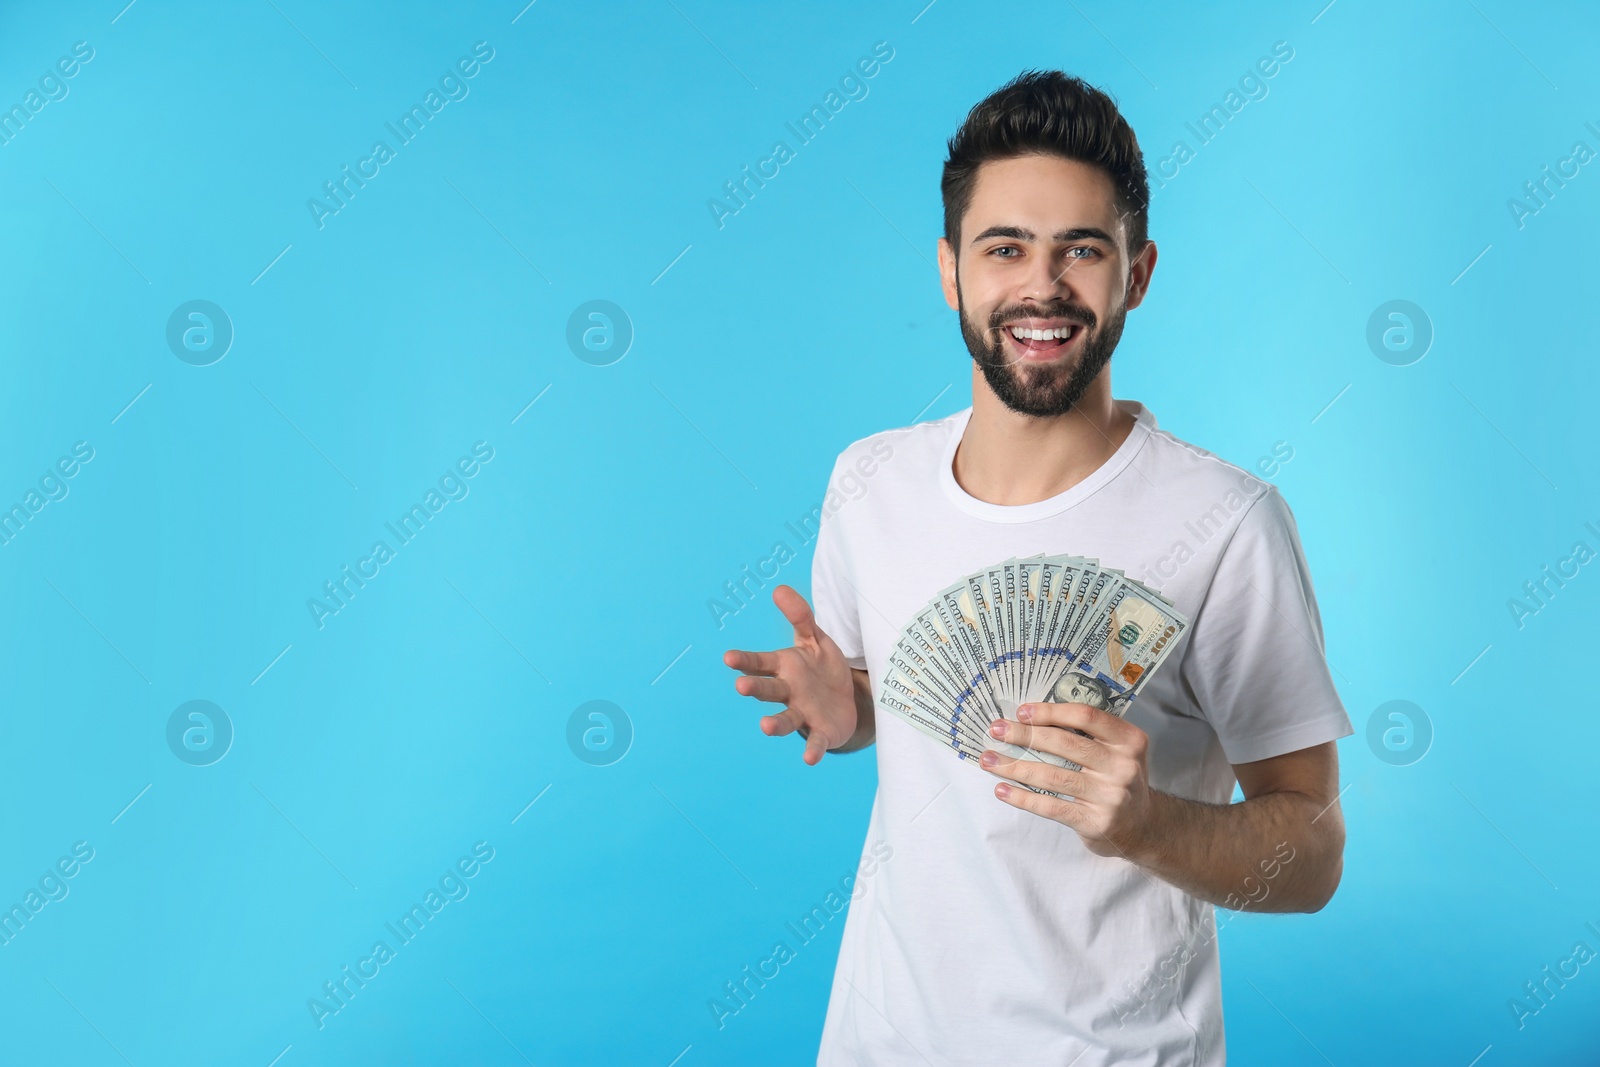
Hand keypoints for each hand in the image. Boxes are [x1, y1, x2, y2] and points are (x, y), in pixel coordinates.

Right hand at [723, 585, 858, 764]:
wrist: (848, 700)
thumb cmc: (824, 668)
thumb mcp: (815, 639)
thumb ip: (800, 616)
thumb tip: (779, 588)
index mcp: (784, 668)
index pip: (761, 663)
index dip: (745, 661)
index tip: (728, 658)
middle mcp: (788, 692)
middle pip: (768, 690)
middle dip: (755, 688)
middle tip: (741, 686)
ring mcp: (803, 713)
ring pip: (786, 719)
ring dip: (775, 724)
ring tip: (764, 727)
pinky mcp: (821, 732)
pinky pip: (815, 741)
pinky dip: (812, 749)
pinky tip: (809, 759)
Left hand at [980, 701, 1155, 857]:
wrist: (1143, 827)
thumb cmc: (1117, 780)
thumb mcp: (1117, 751)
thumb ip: (1088, 735)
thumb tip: (1031, 718)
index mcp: (1129, 740)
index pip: (1086, 716)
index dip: (1050, 711)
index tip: (1022, 711)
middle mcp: (1123, 766)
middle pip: (1064, 744)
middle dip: (1024, 735)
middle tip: (996, 730)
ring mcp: (1110, 796)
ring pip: (1052, 776)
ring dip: (1014, 766)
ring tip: (989, 760)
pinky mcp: (1095, 822)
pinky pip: (1051, 806)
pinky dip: (1022, 797)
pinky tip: (1002, 789)